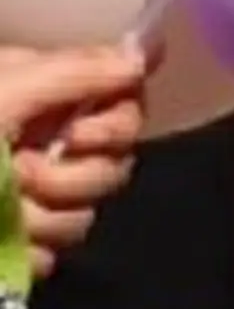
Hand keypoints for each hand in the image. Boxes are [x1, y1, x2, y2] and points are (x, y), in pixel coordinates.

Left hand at [5, 41, 150, 264]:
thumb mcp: (4, 92)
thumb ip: (75, 70)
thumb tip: (145, 53)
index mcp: (43, 96)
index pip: (123, 105)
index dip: (113, 125)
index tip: (78, 135)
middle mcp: (45, 141)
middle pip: (113, 165)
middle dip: (71, 178)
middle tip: (22, 171)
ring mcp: (33, 196)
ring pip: (85, 215)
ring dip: (43, 217)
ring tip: (3, 206)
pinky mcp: (20, 242)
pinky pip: (53, 254)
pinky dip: (28, 250)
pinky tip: (5, 239)